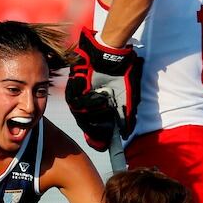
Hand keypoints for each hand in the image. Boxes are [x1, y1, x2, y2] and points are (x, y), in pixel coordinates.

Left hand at [65, 28, 142, 150]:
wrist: (112, 56)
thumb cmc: (121, 76)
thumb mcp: (128, 98)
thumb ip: (127, 117)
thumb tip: (126, 134)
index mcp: (100, 109)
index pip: (96, 130)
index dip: (98, 139)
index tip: (103, 146)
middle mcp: (90, 106)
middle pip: (87, 126)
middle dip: (96, 129)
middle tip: (105, 125)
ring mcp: (81, 98)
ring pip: (81, 116)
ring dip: (93, 113)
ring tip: (105, 101)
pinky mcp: (74, 89)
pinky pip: (76, 103)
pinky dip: (87, 102)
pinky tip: (97, 95)